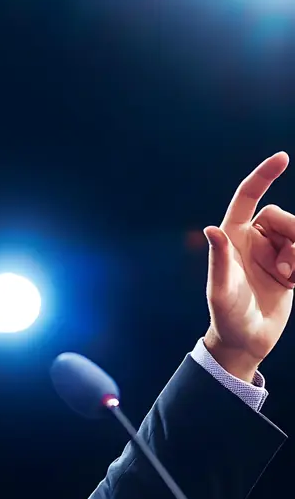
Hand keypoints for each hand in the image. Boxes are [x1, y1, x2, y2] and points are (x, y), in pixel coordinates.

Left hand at [204, 151, 294, 381]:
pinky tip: (294, 284)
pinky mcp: (289, 266)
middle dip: (292, 236)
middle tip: (284, 269)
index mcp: (233, 235)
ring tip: (288, 278)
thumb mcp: (221, 290)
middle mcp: (253, 238)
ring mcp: (273, 251)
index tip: (283, 158)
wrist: (246, 340)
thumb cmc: (227, 316)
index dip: (264, 175)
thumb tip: (211, 229)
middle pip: (283, 216)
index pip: (248, 196)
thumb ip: (219, 259)